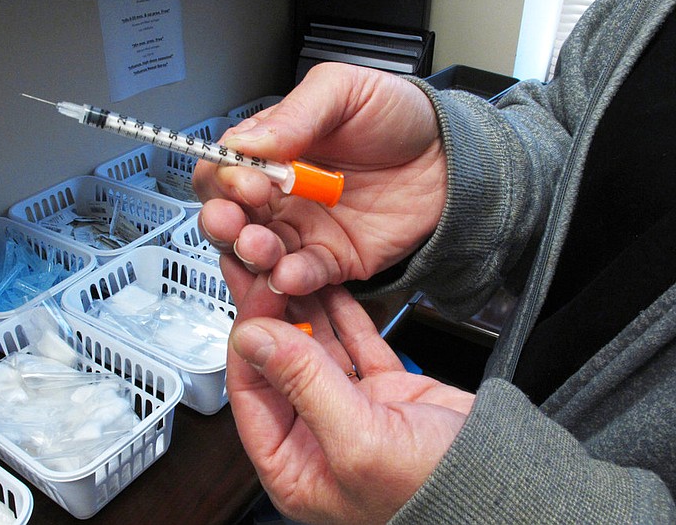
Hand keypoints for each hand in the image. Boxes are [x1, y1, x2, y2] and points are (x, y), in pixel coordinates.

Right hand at [194, 62, 446, 295]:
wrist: (452, 158)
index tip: (246, 179)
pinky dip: (290, 280)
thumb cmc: (399, 117)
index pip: (225, 169)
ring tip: (261, 247)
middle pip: (229, 216)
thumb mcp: (344, 92)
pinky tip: (289, 273)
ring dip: (250, 254)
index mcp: (273, 152)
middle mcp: (280, 194)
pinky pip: (302, 276)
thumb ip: (295, 115)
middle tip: (235, 220)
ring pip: (257, 252)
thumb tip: (248, 143)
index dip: (225, 179)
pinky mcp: (331, 261)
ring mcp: (303, 230)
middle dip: (223, 222)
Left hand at [224, 258, 473, 523]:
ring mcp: (347, 408)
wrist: (504, 481)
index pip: (251, 390)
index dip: (250, 338)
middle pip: (278, 364)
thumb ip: (303, 385)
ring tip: (287, 266)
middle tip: (262, 268)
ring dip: (302, 307)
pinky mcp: (380, 389)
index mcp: (293, 464)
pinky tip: (328, 285)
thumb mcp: (358, 439)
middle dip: (270, 314)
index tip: (255, 296)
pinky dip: (341, 313)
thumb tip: (254, 339)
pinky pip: (352, 342)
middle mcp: (313, 435)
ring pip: (313, 348)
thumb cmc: (431, 490)